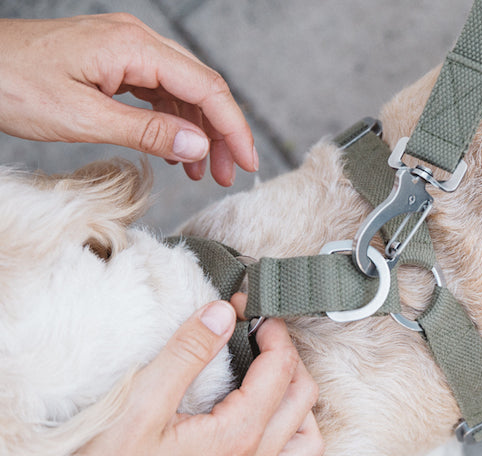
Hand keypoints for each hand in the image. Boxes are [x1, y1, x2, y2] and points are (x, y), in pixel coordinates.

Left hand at [0, 14, 257, 185]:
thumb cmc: (13, 84)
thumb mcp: (82, 117)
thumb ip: (146, 131)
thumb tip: (198, 146)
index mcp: (134, 47)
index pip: (205, 88)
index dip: (232, 128)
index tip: (246, 163)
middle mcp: (137, 42)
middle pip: (201, 88)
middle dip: (221, 134)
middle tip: (230, 175)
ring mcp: (126, 51)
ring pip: (182, 92)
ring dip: (198, 132)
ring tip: (205, 173)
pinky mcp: (114, 64)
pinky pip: (158, 92)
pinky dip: (173, 124)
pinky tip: (175, 152)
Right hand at [49, 300, 322, 455]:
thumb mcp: (140, 403)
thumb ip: (186, 354)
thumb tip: (222, 314)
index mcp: (237, 435)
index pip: (280, 368)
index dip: (272, 331)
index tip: (251, 312)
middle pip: (302, 396)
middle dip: (288, 356)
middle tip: (260, 336)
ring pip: (308, 439)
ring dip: (300, 402)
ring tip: (273, 379)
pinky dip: (296, 449)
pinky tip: (278, 434)